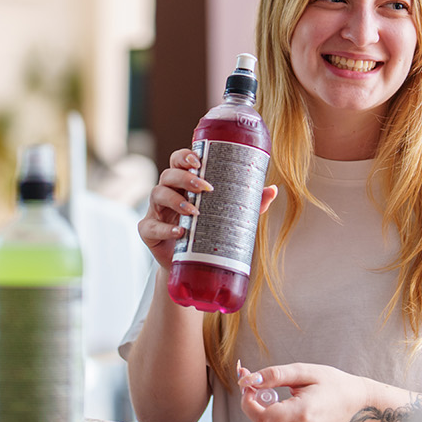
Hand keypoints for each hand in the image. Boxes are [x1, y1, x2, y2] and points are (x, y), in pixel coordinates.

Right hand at [136, 147, 277, 270]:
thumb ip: (249, 203)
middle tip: (203, 186)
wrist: (194, 266)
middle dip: (184, 176)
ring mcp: (156, 211)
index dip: (185, 156)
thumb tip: (273, 190)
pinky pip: (150, 226)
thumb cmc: (209, 233)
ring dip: (175, 199)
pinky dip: (164, 228)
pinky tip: (179, 232)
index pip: (179, 160)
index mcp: (184, 184)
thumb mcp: (230, 216)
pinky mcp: (148, 232)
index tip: (199, 159)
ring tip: (194, 211)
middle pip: (168, 174)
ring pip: (157, 194)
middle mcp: (168, 193)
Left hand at [236, 361, 368, 421]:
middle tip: (272, 390)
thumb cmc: (333, 385)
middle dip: (257, 405)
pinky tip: (288, 416)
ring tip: (286, 403)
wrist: (356, 406)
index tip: (250, 388)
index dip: (248, 402)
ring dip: (266, 416)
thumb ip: (274, 375)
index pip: (261, 417)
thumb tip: (247, 378)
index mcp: (303, 414)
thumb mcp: (304, 371)